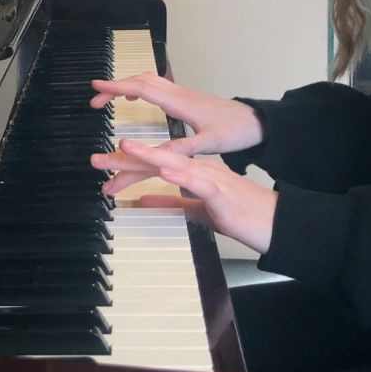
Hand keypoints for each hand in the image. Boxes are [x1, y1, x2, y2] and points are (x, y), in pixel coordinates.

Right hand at [90, 72, 263, 155]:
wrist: (255, 121)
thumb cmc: (234, 131)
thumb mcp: (209, 144)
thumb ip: (182, 147)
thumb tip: (155, 155)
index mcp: (179, 103)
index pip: (141, 88)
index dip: (116, 87)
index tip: (96, 87)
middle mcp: (177, 94)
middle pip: (139, 80)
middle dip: (114, 86)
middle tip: (94, 99)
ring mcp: (180, 93)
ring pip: (147, 80)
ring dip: (125, 84)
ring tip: (107, 97)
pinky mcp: (184, 98)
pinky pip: (155, 85)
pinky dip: (138, 86)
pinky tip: (135, 96)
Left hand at [91, 141, 277, 253]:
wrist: (274, 223)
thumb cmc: (239, 216)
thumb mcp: (198, 210)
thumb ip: (172, 202)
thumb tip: (144, 200)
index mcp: (194, 171)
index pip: (154, 165)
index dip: (128, 164)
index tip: (102, 165)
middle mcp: (199, 169)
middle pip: (157, 159)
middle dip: (126, 159)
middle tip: (96, 159)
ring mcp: (210, 177)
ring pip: (174, 163)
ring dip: (148, 156)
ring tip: (125, 148)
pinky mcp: (221, 192)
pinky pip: (199, 182)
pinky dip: (181, 174)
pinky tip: (165, 170)